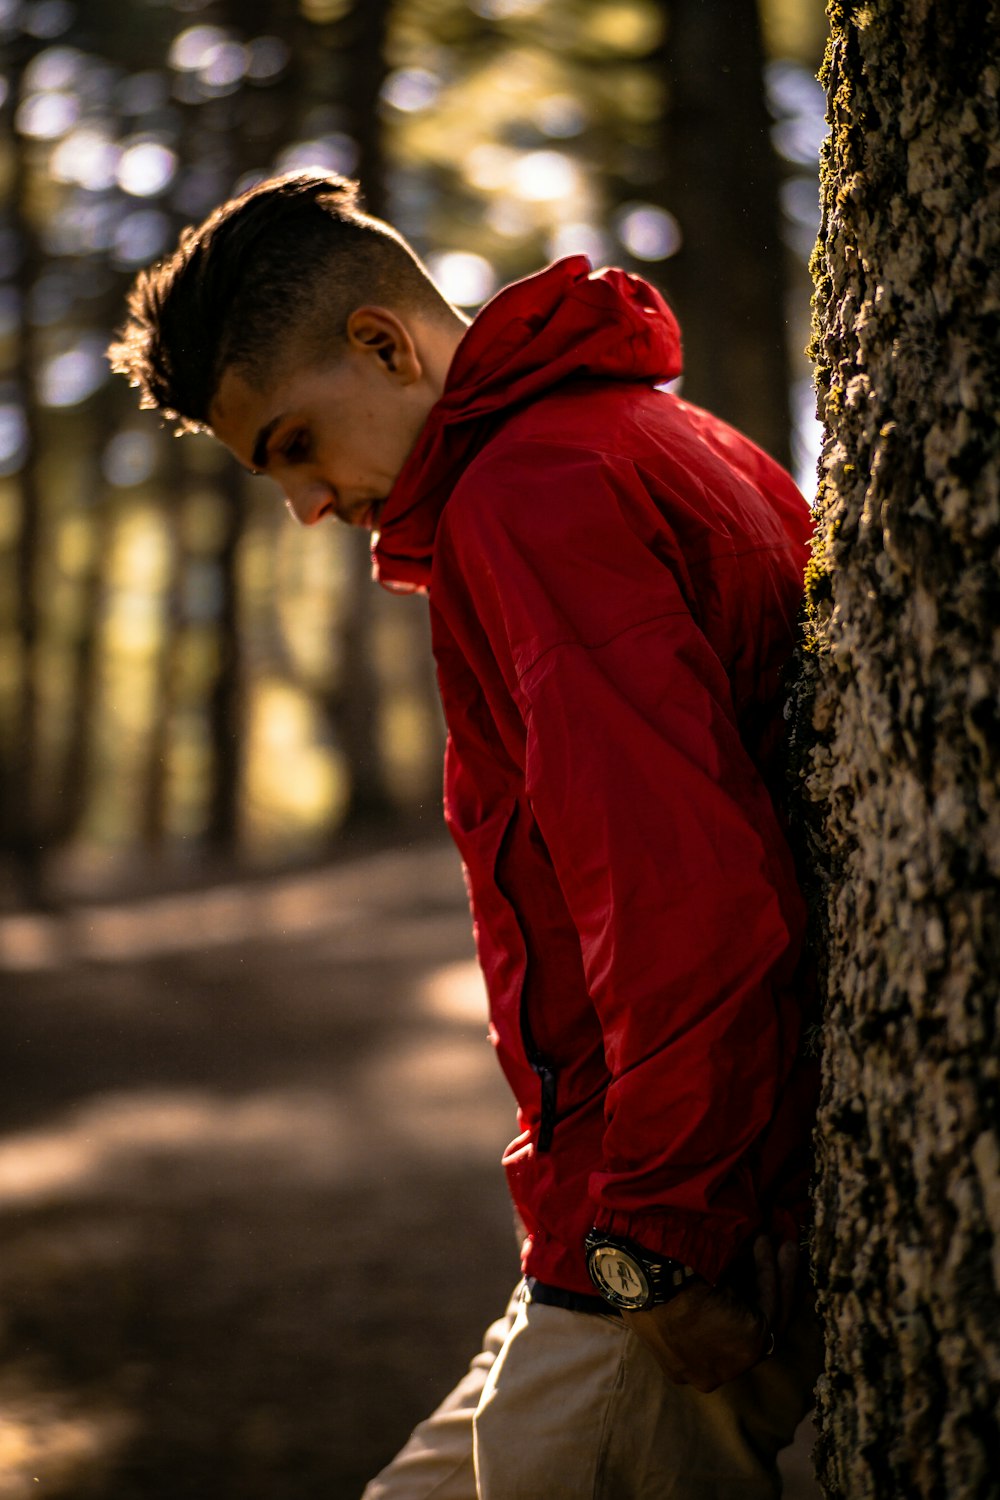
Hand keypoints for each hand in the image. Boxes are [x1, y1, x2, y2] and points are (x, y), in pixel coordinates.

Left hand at [620, 1235, 797, 1393]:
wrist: (649, 1278)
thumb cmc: (644, 1276)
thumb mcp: (665, 1292)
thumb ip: (692, 1298)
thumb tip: (721, 1273)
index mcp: (681, 1363)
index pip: (720, 1338)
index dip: (739, 1308)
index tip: (748, 1279)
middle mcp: (708, 1372)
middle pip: (748, 1330)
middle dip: (766, 1292)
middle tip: (775, 1260)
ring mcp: (732, 1363)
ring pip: (766, 1317)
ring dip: (776, 1276)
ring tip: (782, 1244)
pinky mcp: (751, 1345)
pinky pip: (769, 1305)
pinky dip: (771, 1272)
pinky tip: (767, 1244)